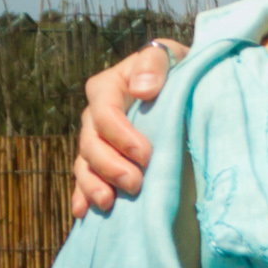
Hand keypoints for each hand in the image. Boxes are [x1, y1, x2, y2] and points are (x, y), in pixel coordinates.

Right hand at [67, 41, 184, 220]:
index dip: (120, 135)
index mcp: (108, 88)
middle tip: (135, 184)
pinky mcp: (105, 161)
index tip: (146, 155)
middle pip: (91, 143)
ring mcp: (98, 141)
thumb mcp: (168, 55)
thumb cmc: (176, 69)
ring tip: (108, 203)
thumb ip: (154, 63)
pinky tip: (83, 213)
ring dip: (93, 185)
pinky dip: (83, 195)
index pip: (104, 112)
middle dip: (110, 166)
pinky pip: (86, 179)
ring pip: (85, 164)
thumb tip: (143, 90)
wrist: (184, 87)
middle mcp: (97, 115)